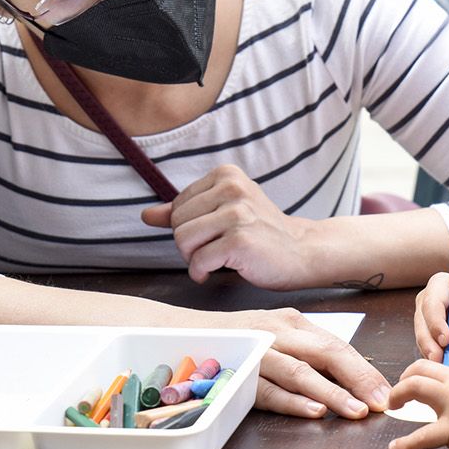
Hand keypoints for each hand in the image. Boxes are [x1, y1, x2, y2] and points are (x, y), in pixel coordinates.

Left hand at [142, 165, 317, 288]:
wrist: (301, 252)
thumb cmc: (261, 232)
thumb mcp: (224, 212)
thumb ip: (185, 211)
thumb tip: (147, 215)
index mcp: (226, 175)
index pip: (178, 205)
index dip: (188, 227)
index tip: (211, 235)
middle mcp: (232, 189)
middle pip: (177, 222)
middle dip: (189, 244)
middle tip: (213, 249)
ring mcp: (237, 214)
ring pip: (183, 240)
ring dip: (193, 258)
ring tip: (214, 259)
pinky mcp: (240, 241)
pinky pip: (199, 261)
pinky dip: (201, 272)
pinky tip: (216, 271)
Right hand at [222, 307, 391, 418]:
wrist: (183, 334)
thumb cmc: (237, 340)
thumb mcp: (277, 336)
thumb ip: (308, 353)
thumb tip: (352, 380)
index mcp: (292, 323)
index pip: (336, 345)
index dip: (363, 369)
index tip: (386, 391)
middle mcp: (277, 332)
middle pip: (325, 353)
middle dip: (357, 379)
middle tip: (380, 402)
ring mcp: (256, 351)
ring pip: (298, 372)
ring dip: (330, 394)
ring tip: (355, 411)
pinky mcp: (236, 374)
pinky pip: (267, 390)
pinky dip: (291, 402)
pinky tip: (313, 412)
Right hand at [413, 272, 448, 364]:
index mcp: (442, 285)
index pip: (432, 302)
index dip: (436, 321)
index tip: (446, 340)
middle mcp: (430, 302)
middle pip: (422, 323)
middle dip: (429, 342)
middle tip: (440, 359)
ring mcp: (429, 323)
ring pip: (422, 340)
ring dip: (433, 355)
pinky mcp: (432, 342)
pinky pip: (429, 354)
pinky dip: (437, 363)